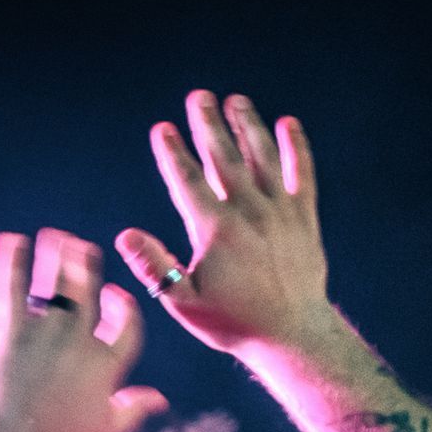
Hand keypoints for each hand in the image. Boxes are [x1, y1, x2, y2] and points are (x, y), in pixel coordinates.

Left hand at [0, 227, 165, 431]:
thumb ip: (134, 411)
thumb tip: (161, 399)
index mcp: (107, 364)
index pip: (127, 327)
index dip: (126, 309)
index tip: (118, 296)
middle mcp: (80, 341)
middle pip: (89, 293)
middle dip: (87, 267)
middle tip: (84, 247)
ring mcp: (45, 332)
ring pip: (55, 283)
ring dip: (57, 254)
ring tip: (56, 235)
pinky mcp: (10, 332)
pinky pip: (11, 289)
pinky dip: (10, 263)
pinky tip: (9, 240)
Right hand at [117, 91, 330, 355]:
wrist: (292, 333)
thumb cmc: (232, 322)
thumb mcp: (183, 302)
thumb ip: (155, 266)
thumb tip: (126, 235)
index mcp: (216, 230)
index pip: (188, 181)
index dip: (173, 154)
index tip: (163, 129)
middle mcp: (249, 212)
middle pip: (224, 158)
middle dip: (208, 125)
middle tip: (199, 97)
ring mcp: (280, 212)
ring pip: (262, 158)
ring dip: (248, 126)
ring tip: (236, 101)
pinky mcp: (305, 218)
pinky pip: (302, 173)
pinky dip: (296, 148)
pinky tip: (288, 125)